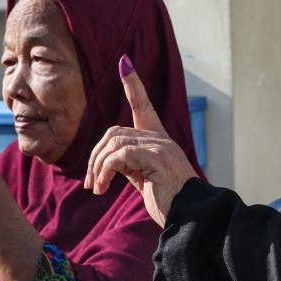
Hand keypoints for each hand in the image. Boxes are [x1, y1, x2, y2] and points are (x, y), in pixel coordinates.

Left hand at [85, 55, 198, 226]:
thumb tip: (110, 160)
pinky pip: (118, 157)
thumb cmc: (169, 203)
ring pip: (113, 144)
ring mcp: (159, 146)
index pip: (145, 106)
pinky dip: (105, 172)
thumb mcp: (146, 180)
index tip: (125, 63)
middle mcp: (161, 139)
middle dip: (96, 156)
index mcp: (160, 142)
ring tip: (97, 188)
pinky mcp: (155, 157)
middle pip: (114, 133)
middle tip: (91, 182)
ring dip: (98, 167)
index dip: (134, 85)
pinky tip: (103, 188)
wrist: (189, 217)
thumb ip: (131, 165)